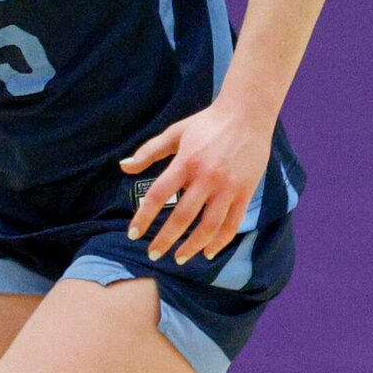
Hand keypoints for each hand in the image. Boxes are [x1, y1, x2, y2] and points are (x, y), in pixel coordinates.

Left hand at [120, 94, 272, 263]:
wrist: (248, 113)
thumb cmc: (208, 122)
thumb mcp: (176, 132)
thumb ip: (149, 151)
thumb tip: (124, 167)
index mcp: (186, 162)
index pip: (158, 195)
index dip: (144, 217)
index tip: (133, 234)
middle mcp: (206, 177)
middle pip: (182, 217)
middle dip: (165, 240)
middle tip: (154, 255)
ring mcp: (227, 187)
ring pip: (208, 226)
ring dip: (192, 247)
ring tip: (179, 258)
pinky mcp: (245, 192)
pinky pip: (232, 224)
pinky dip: (220, 242)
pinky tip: (208, 252)